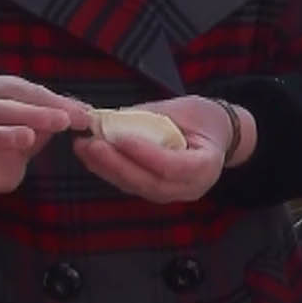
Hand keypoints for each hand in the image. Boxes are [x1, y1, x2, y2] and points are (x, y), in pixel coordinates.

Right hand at [0, 74, 89, 197]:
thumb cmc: (18, 125)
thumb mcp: (40, 114)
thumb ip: (62, 111)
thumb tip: (90, 114)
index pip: (26, 92)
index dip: (55, 103)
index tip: (83, 115)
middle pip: (2, 110)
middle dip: (34, 114)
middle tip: (62, 121)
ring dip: (3, 136)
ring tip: (28, 138)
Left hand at [74, 95, 246, 203]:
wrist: (217, 134)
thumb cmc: (204, 118)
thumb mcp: (183, 109)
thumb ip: (149, 116)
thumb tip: (108, 120)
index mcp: (206, 165)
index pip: (172, 166)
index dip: (145, 154)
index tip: (119, 137)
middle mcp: (191, 187)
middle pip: (150, 183)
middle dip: (117, 164)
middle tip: (91, 145)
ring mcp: (174, 194)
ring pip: (137, 187)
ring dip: (107, 169)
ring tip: (84, 148)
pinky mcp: (157, 192)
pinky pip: (132, 185)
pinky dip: (111, 171)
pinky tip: (93, 156)